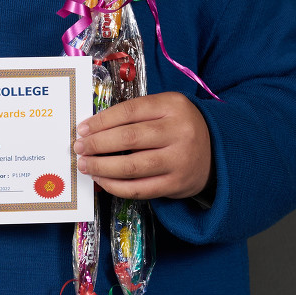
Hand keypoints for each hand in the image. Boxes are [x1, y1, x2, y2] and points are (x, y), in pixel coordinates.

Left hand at [74, 92, 211, 199]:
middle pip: (129, 138)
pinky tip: (102, 180)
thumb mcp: (165, 108)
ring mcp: (179, 160)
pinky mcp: (177, 184)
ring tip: (85, 165)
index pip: (129, 111)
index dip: (101, 121)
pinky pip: (140, 189)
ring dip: (102, 167)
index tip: (82, 128)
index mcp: (173, 106)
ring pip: (132, 166)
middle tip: (79, 147)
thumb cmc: (179, 127)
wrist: (216, 152)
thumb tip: (93, 128)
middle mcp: (179, 132)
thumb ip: (135, 114)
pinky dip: (115, 186)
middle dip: (97, 144)